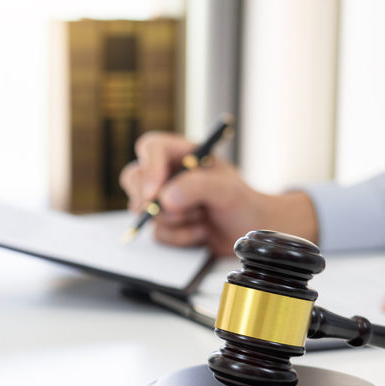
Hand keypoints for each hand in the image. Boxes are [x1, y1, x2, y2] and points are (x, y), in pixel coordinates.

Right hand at [119, 131, 318, 254]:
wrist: (250, 232)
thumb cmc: (243, 203)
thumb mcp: (226, 190)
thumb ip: (197, 187)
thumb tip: (165, 198)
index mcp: (183, 153)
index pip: (151, 148)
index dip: (149, 168)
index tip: (155, 192)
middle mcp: (168, 173)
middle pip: (134, 177)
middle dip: (153, 199)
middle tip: (174, 210)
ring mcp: (163, 200)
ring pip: (144, 211)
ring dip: (175, 221)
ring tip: (202, 217)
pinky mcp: (164, 224)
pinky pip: (156, 234)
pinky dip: (180, 237)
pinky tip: (200, 232)